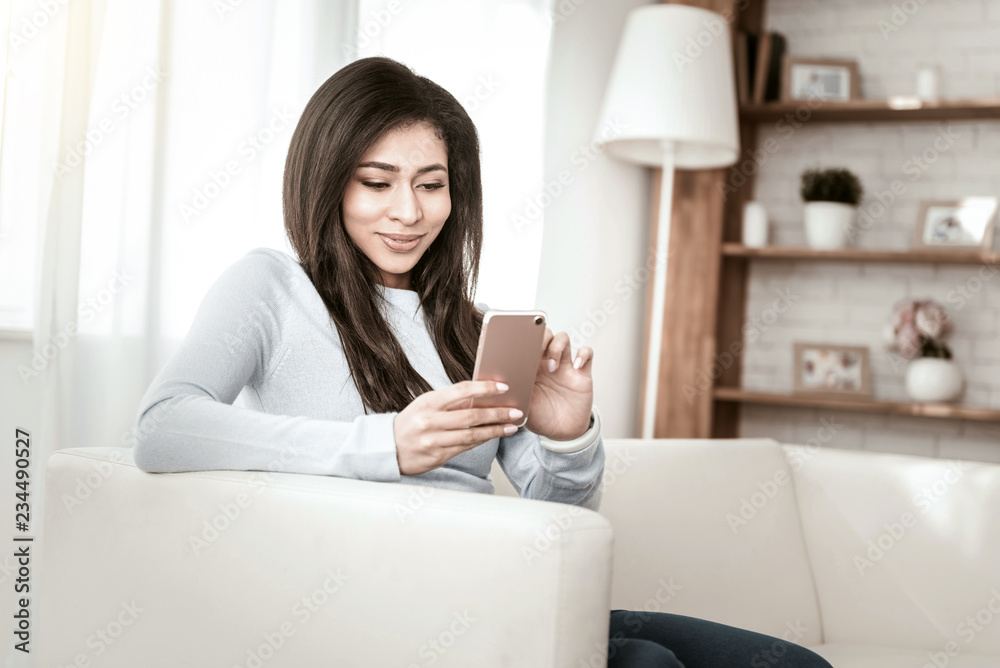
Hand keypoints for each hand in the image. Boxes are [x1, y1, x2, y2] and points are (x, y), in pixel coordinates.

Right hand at [393, 380, 522, 475]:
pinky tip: (494, 436)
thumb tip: (481, 396)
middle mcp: (430, 421)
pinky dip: (482, 441)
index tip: (503, 388)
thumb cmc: (410, 423)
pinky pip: (465, 448)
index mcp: (428, 402)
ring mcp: (433, 441)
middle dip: (497, 413)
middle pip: (471, 416)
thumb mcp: (426, 405)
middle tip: (515, 411)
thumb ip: (451, 402)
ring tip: (511, 426)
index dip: (484, 388)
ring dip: (495, 430)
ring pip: (472, 435)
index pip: (461, 390)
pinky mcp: (437, 457)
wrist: (388, 448)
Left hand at [524, 328, 593, 440]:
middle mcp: (547, 362)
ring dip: (557, 347)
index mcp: (530, 367)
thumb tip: (498, 385)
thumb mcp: (522, 408)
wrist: (562, 433)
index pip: (527, 342)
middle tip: (537, 350)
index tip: (520, 346)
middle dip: (541, 337)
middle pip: (545, 334)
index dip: (524, 339)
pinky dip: (583, 354)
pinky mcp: (582, 373)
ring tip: (553, 366)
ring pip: (563, 339)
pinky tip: (576, 366)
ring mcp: (565, 366)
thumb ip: (513, 395)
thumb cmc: (541, 418)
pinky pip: (587, 353)